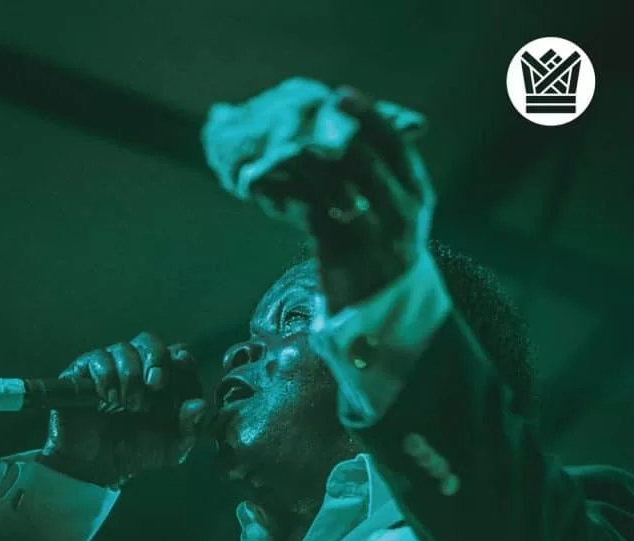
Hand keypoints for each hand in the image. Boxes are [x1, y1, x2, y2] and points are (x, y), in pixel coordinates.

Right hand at [38, 332, 206, 487]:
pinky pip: (99, 358)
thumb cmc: (133, 454)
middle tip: (156, 385)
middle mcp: (137, 369)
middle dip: (158, 359)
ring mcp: (110, 368)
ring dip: (131, 376)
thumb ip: (190, 428)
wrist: (92, 465)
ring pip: (126, 348)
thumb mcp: (170, 448)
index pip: (179, 356)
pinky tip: (106, 398)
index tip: (179, 385)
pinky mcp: (84, 372)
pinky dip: (107, 377)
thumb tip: (201, 405)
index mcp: (163, 383)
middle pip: (151, 341)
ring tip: (128, 405)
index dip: (182, 367)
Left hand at [254, 87, 435, 314]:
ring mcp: (376, 237)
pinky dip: (286, 199)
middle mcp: (402, 212)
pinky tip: (262, 186)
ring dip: (303, 167)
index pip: (396, 147)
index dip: (369, 118)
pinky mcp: (346, 258)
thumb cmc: (383, 247)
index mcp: (416, 192)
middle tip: (301, 119)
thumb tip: (337, 129)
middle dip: (334, 139)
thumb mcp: (392, 208)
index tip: (340, 94)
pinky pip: (312, 220)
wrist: (387, 307)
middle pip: (369, 165)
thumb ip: (375, 172)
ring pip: (338, 192)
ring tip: (275, 148)